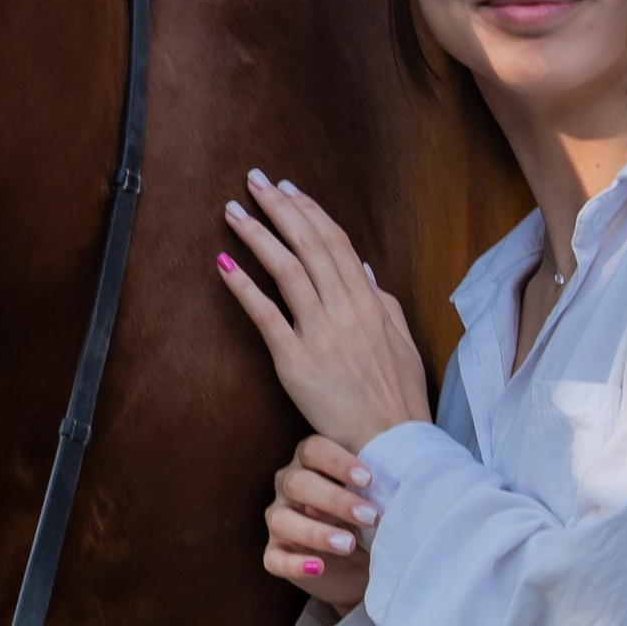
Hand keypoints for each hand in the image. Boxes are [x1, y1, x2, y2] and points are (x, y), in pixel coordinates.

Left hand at [216, 172, 431, 451]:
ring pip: (288, 271)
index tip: (287, 189)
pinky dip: (245, 288)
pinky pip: (267, 318)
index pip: (337, 243)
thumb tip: (366, 270)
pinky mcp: (297, 363)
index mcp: (370, 303)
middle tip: (253, 181)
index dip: (310, 211)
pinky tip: (224, 265)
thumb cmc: (398, 398)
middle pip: (310, 246)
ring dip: (258, 236)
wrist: (392, 444)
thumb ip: (383, 303)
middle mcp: (346, 312)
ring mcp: (321, 336)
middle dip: (280, 208)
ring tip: (233, 212)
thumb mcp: (402, 342)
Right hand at [262, 429, 381, 603]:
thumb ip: (381, 477)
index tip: (368, 480)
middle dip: (334, 500)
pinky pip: (275, 559)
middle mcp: (290, 487)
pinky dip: (294, 564)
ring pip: (281, 520)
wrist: (370, 563)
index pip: (314, 450)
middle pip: (297, 482)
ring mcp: (280, 521)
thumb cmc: (374, 516)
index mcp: (312, 462)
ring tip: (348, 544)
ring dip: (315, 532)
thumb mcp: (380, 494)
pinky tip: (318, 567)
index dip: (338, 462)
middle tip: (369, 516)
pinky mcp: (277, 554)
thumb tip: (399, 470)